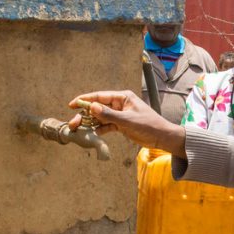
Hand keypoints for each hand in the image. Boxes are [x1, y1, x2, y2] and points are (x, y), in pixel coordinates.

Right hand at [68, 90, 185, 156]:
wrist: (161, 137)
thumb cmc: (148, 125)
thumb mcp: (127, 120)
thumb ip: (109, 114)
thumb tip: (92, 106)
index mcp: (122, 97)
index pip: (100, 96)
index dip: (85, 100)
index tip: (72, 104)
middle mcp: (119, 104)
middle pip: (98, 107)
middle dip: (85, 114)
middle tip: (74, 122)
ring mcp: (120, 114)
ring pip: (101, 117)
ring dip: (91, 123)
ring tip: (79, 129)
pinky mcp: (121, 124)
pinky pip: (107, 125)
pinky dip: (100, 129)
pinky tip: (93, 134)